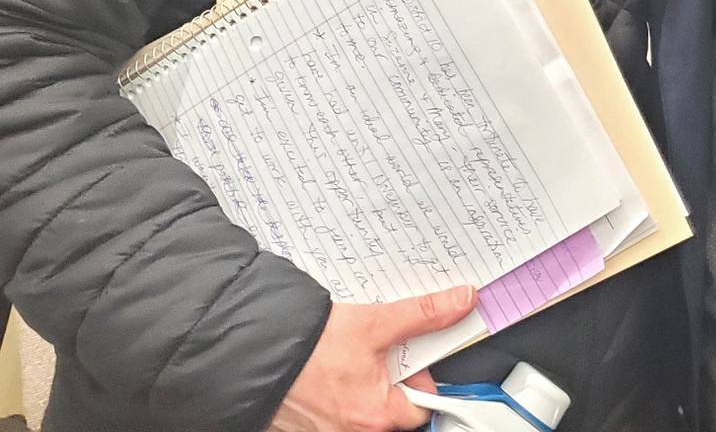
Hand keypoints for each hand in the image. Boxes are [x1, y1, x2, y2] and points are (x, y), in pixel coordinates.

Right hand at [268, 285, 476, 431]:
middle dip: (390, 372)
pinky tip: (327, 365)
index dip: (422, 372)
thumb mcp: (375, 322)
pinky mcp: (307, 426)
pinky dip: (337, 386)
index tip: (415, 351)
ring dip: (363, 376)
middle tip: (376, 345)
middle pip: (393, 404)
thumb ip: (424, 315)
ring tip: (348, 352)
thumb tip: (461, 302)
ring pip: (363, 402)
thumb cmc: (308, 347)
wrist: (249, 353)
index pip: (424, 402)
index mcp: (379, 416)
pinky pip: (336, 407)